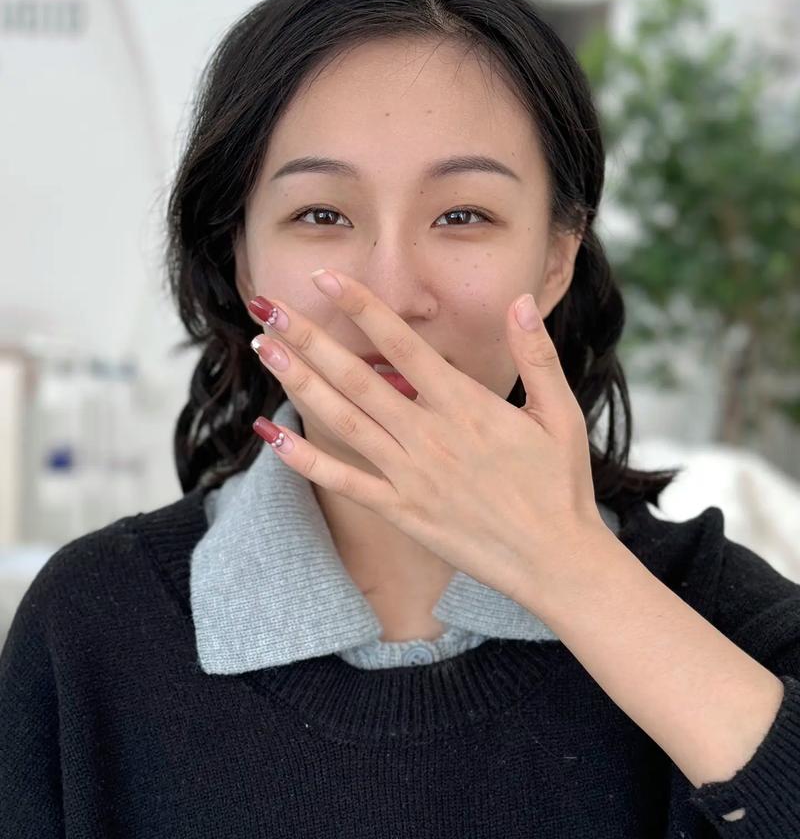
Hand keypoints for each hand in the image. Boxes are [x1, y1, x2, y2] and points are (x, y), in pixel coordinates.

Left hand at [248, 267, 607, 605]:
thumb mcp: (561, 413)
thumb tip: (519, 301)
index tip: (324, 279)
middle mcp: (429, 435)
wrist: (555, 560)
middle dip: (308, 338)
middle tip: (267, 307)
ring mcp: (410, 475)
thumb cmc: (560, 485)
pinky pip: (343, 481)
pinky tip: (271, 435)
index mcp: (466, 405)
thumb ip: (537, 355)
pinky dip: (304, 459)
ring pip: (342, 420)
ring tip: (263, 350)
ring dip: (299, 382)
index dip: (360, 307)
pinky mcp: (400, 510)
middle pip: (356, 377)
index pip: (401, 344)